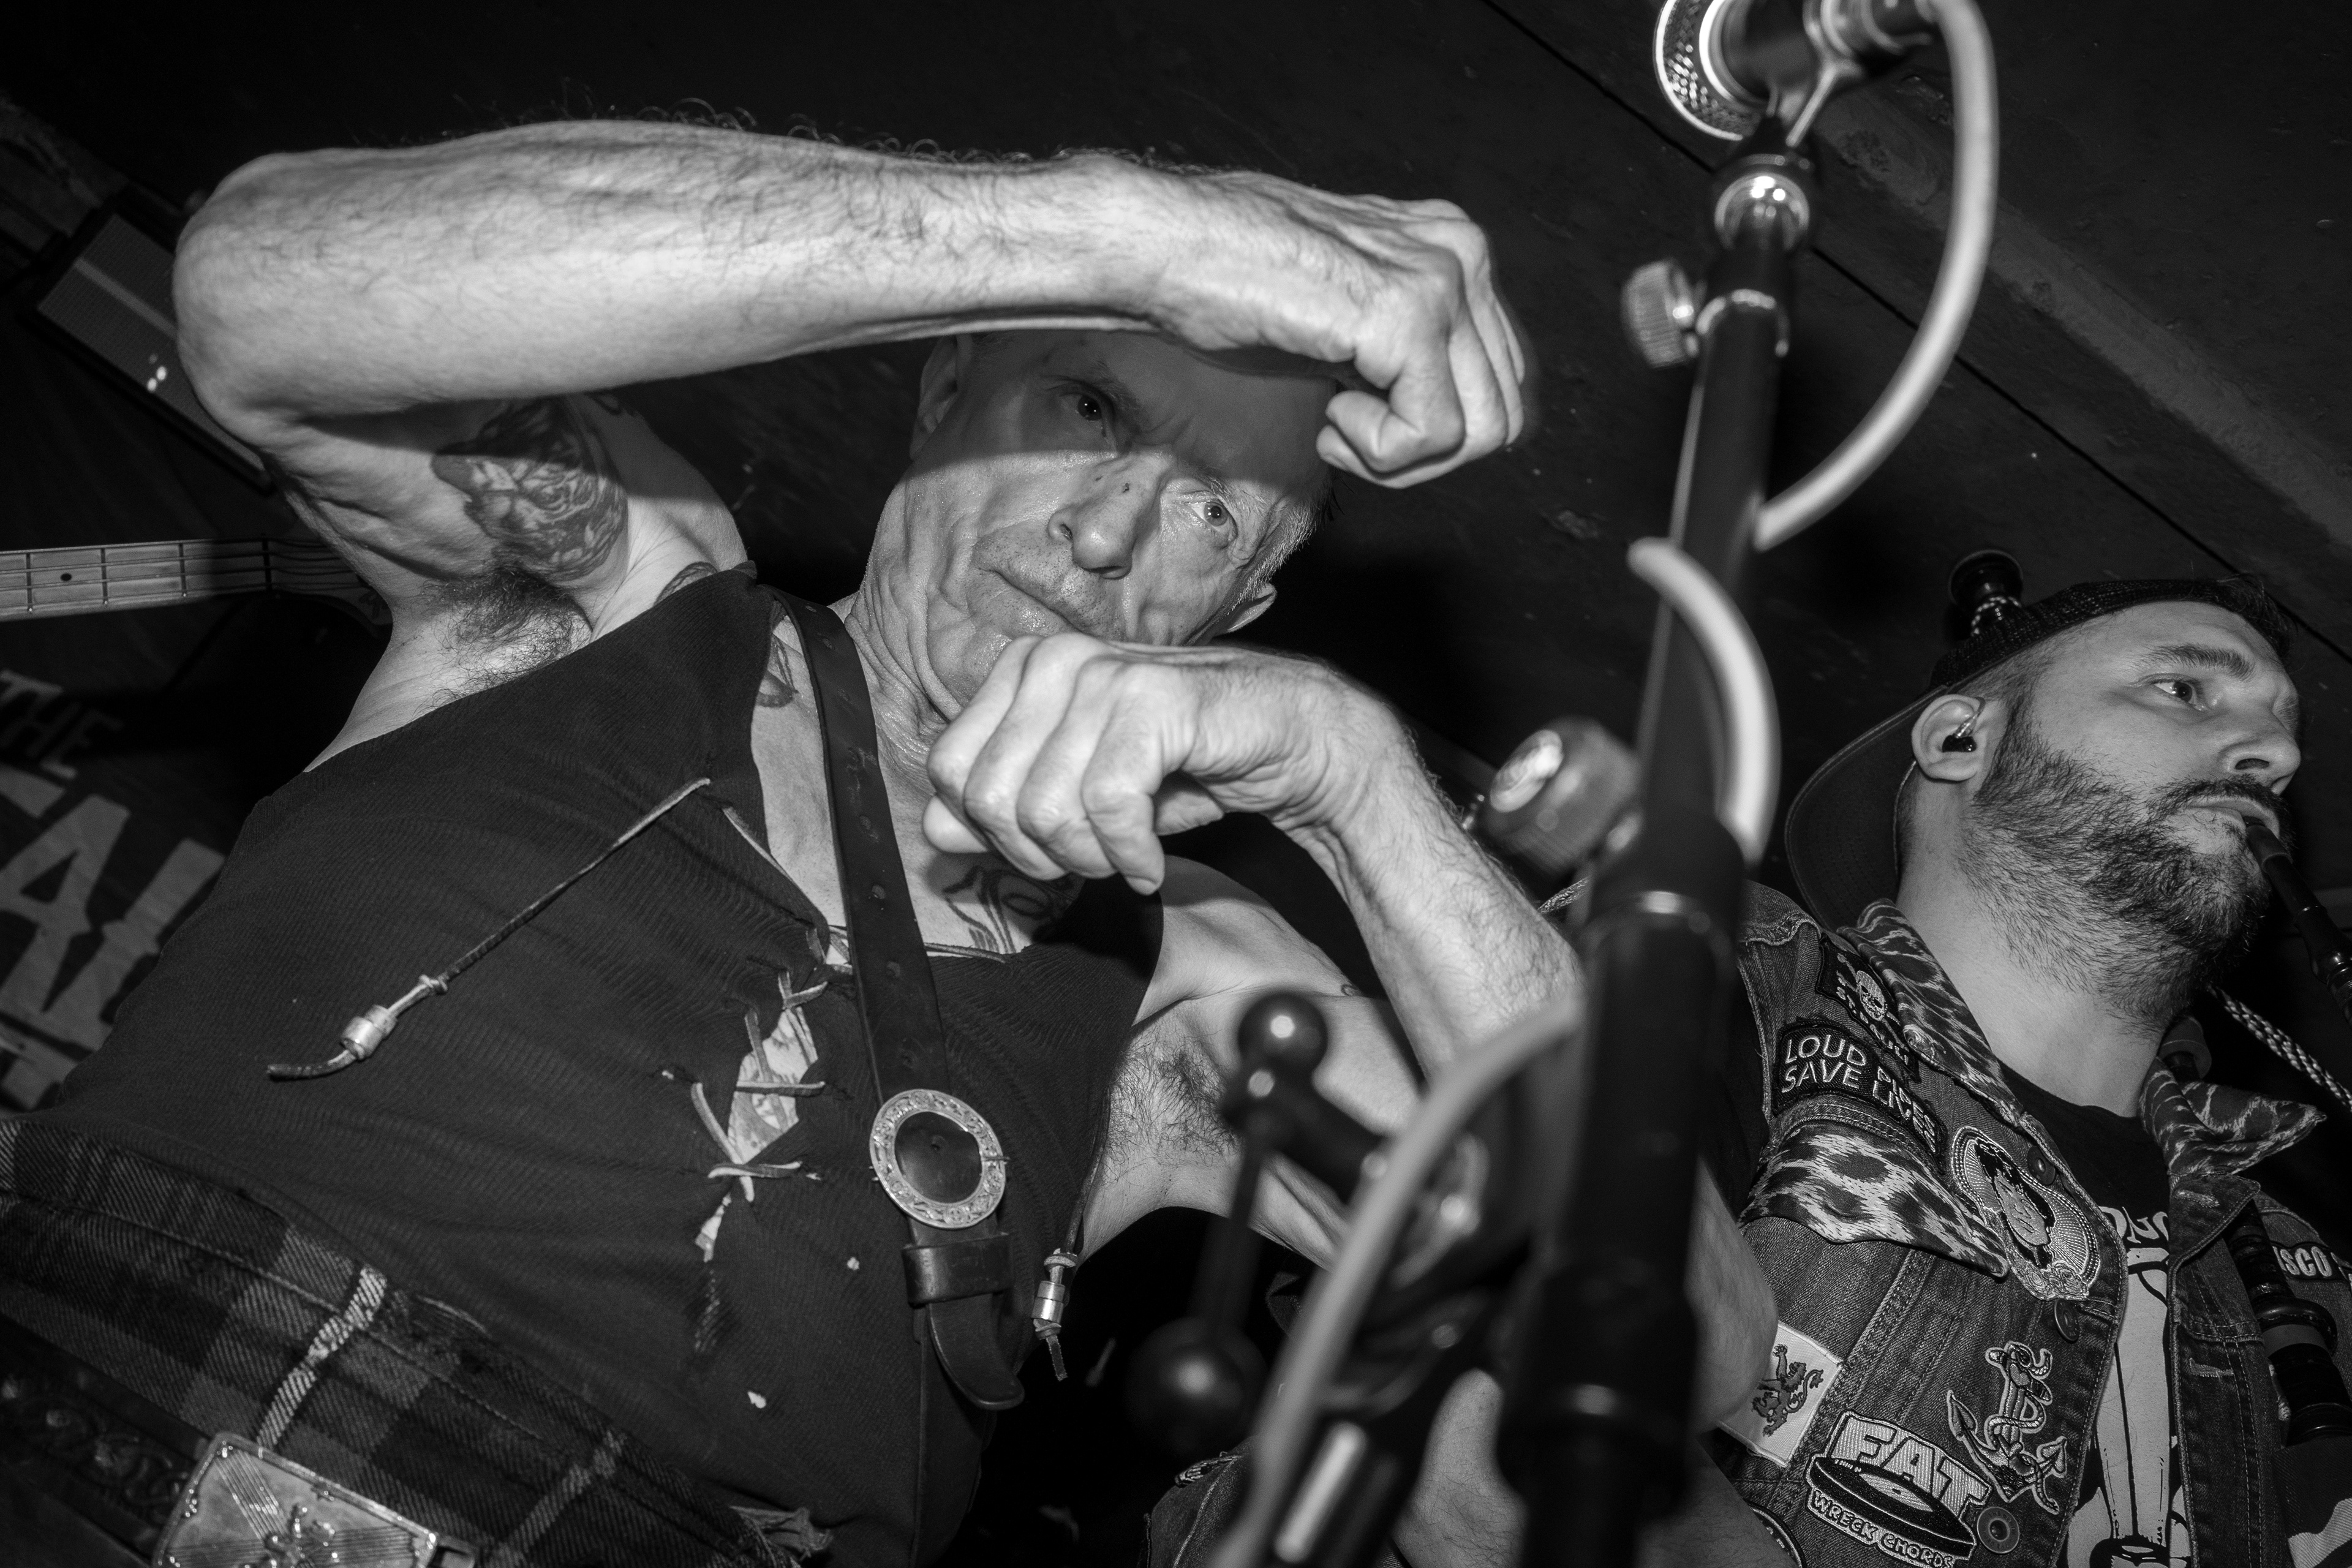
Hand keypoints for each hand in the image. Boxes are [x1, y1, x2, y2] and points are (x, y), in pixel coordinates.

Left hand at [923, 633, 1398, 891]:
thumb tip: (934, 832)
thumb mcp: (1079, 796)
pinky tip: (1153, 861)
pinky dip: (1131, 856)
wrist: (1289, 742)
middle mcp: (1055, 659)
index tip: (1052, 847)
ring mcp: (1104, 673)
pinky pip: (1107, 806)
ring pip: (1044, 808)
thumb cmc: (1183, 767)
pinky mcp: (1152, 700)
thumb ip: (1002, 811)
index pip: (950, 770)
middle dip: (1041, 854)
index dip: (993, 833)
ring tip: (1128, 857)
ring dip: (1091, 859)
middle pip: (990, 797)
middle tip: (1095, 861)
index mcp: (1024, 669)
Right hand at [1136, 166, 1533, 488]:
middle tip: (1346, 434)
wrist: (1165, 252)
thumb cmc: (1234, 290)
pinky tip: (1326, 415)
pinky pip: (1433, 435)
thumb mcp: (1351, 323)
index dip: (1435, 430)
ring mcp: (1441, 278)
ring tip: (1335, 423)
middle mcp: (1463, 252)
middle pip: (1504, 415)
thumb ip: (1412, 352)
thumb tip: (1456, 426)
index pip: (1504, 382)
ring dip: (1402, 457)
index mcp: (1456, 249)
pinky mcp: (1406, 315)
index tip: (1360, 415)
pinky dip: (1379, 453)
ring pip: (1482, 431)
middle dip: (1426, 454)